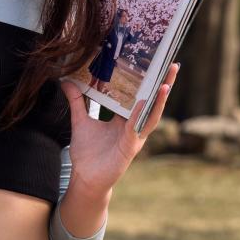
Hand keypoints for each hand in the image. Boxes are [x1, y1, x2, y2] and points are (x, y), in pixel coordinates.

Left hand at [58, 62, 179, 196]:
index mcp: (125, 118)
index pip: (140, 95)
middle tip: (173, 65)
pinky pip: (137, 129)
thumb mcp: (80, 121)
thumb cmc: (87, 153)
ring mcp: (135, 137)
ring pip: (152, 115)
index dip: (148, 81)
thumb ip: (76, 101)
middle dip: (164, 85)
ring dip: (160, 100)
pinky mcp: (130, 147)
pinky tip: (143, 103)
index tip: (154, 61)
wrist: (84, 178)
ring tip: (166, 83)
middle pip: (152, 102)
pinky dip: (140, 116)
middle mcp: (134, 126)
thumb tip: (66, 82)